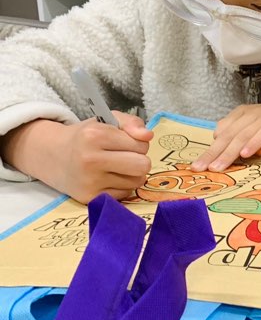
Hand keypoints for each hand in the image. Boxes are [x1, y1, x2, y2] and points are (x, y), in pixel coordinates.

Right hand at [0, 112, 152, 202]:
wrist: (54, 156)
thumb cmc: (87, 137)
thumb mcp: (108, 120)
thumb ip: (132, 122)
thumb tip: (148, 136)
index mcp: (95, 136)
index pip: (141, 145)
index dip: (139, 143)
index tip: (125, 142)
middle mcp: (90, 159)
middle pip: (142, 166)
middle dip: (140, 160)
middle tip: (127, 156)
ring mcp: (89, 181)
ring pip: (137, 181)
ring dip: (132, 174)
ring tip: (116, 166)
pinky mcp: (90, 198)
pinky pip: (125, 194)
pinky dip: (122, 186)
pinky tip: (109, 178)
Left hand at [191, 103, 260, 171]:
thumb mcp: (253, 128)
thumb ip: (238, 136)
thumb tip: (222, 150)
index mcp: (241, 113)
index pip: (221, 132)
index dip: (210, 149)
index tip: (199, 165)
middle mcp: (250, 114)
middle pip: (228, 135)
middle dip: (213, 153)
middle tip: (201, 168)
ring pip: (242, 136)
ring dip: (229, 153)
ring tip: (219, 167)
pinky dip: (253, 144)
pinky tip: (245, 155)